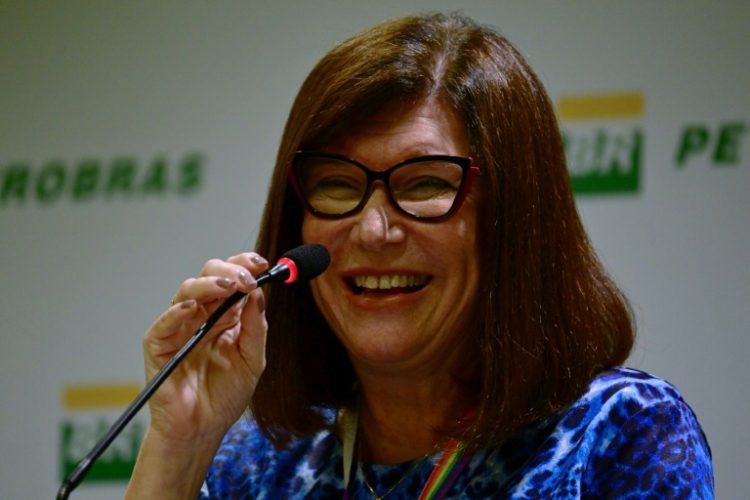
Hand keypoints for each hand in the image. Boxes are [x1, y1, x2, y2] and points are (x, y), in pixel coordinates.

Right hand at [142, 252, 268, 444]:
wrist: (204, 428)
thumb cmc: (226, 394)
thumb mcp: (252, 359)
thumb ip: (255, 327)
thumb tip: (260, 293)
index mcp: (225, 315)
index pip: (231, 279)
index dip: (244, 266)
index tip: (262, 264)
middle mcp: (201, 315)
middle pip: (209, 277)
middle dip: (229, 272)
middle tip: (248, 279)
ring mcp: (179, 328)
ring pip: (187, 292)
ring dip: (209, 284)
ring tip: (229, 286)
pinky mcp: (159, 346)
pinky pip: (163, 324)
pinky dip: (176, 312)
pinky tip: (193, 308)